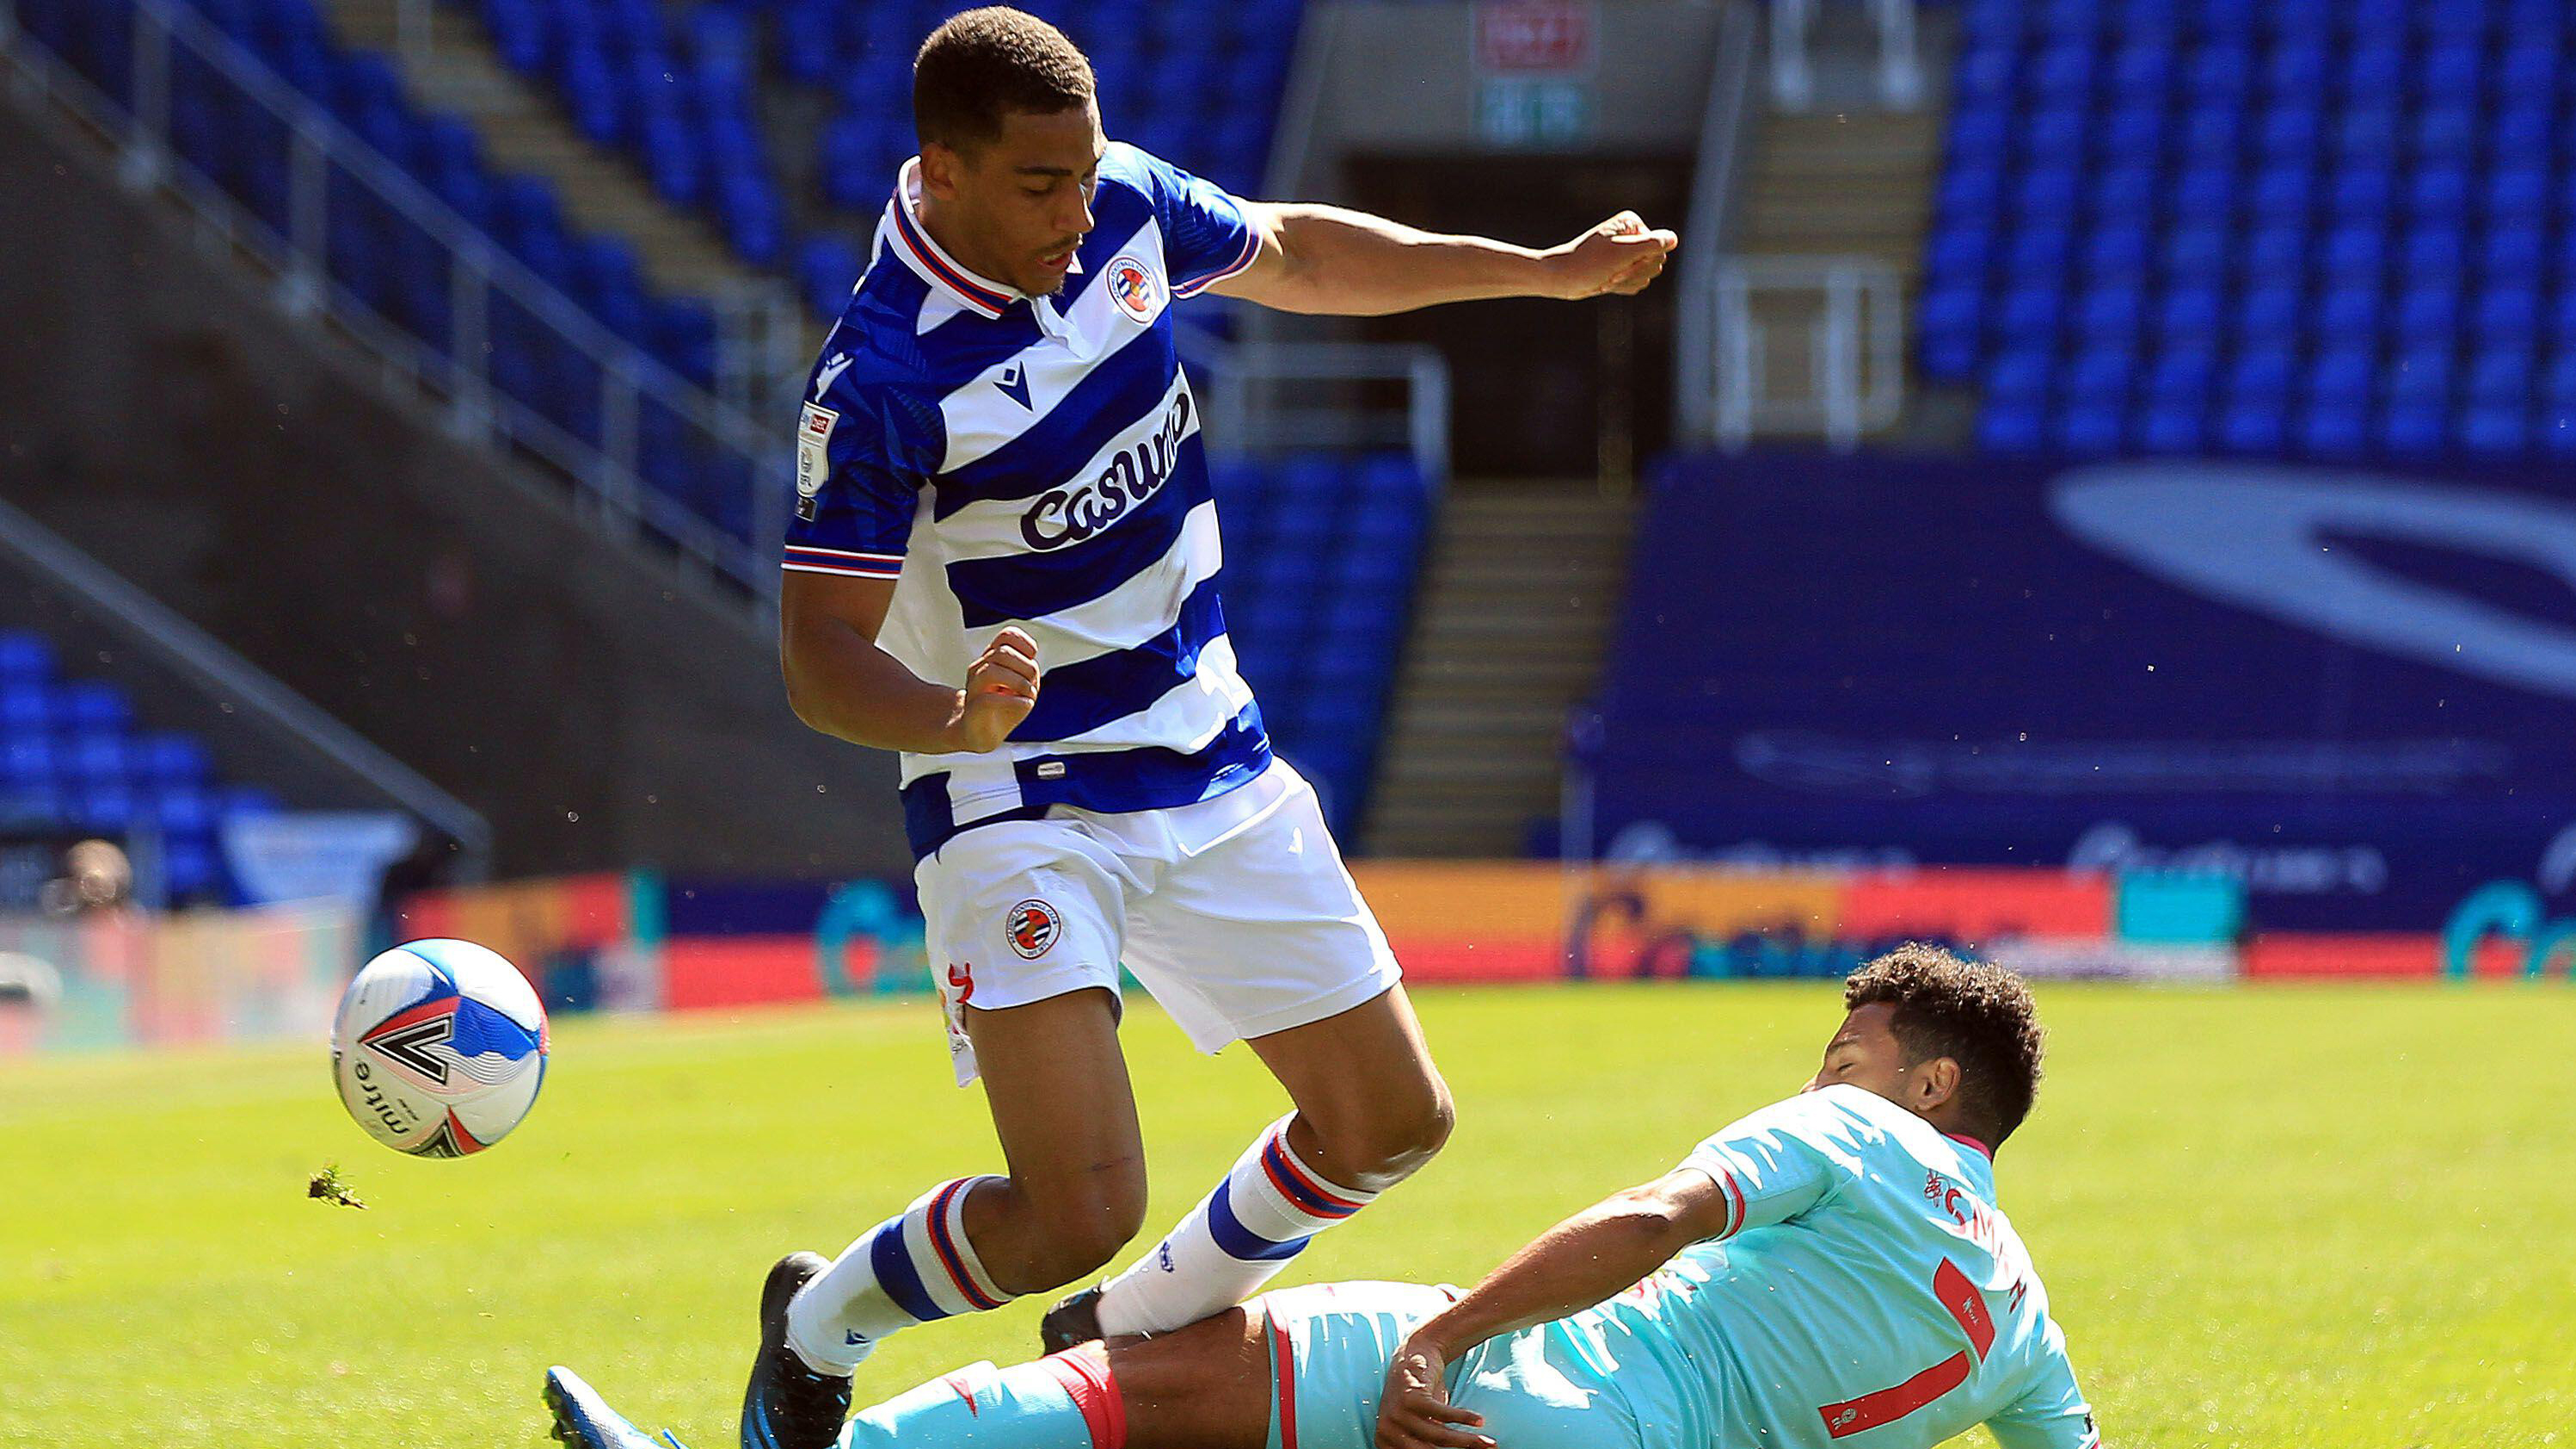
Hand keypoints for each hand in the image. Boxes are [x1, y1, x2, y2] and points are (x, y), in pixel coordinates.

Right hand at [951, 627, 1037, 752]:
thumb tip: (1032, 666)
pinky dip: (1014, 702)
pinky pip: (989, 699)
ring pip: (992, 671)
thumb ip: (1027, 671)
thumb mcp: (1021, 686)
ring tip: (1027, 694)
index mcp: (991, 659)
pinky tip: (1025, 705)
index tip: (1033, 659)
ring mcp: (974, 688)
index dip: (1025, 643)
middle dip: (1026, 668)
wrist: (979, 733)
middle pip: (1002, 653)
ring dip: (1019, 683)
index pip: (1007, 636)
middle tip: (1031, 686)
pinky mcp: (973, 708)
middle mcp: (979, 669)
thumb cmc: (1002, 709)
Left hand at [1375, 1336, 1491, 1448]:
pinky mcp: (1412, 1398)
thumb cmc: (1417, 1397)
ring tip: (1490, 1443)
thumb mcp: (1418, 1425)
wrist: (1413, 1354)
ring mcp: (1397, 1414)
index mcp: (1385, 1442)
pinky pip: (1444, 1415)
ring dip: (1469, 1440)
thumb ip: (1425, 1444)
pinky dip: (1465, 1418)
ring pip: (1440, 1436)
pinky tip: (1479, 1421)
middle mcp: (1386, 1431)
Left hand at [1544, 211, 1678, 299]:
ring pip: (1647, 275)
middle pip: (1656, 262)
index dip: (1641, 263)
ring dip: (1627, 283)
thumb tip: (1673, 238)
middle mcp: (1632, 235)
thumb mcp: (1621, 254)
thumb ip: (1650, 245)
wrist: (1561, 278)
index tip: (1618, 267)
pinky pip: (1637, 282)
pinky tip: (1606, 284)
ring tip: (1606, 280)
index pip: (1659, 248)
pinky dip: (1622, 287)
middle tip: (1611, 275)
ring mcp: (1628, 252)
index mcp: (1632, 224)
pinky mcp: (1622, 267)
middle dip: (1633, 274)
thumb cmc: (1587, 264)